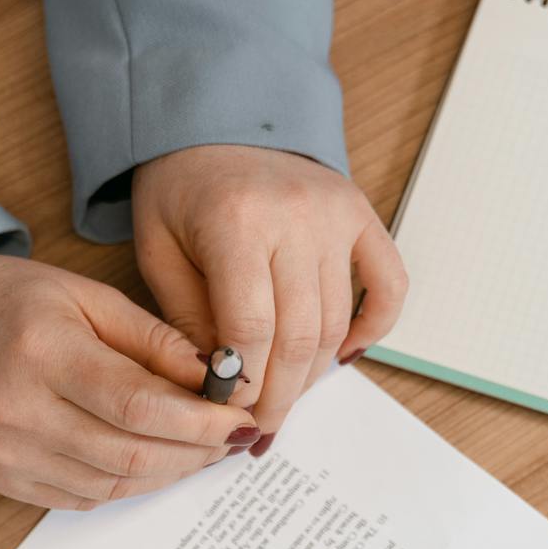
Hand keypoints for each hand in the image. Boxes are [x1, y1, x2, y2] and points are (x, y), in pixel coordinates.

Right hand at [0, 254, 260, 509]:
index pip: (138, 406)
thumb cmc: (11, 303)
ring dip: (168, 472)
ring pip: (111, 483)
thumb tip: (220, 381)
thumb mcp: (88, 298)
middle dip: (194, 452)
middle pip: (129, 453)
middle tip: (232, 439)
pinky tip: (153, 460)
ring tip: (201, 450)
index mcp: (42, 352)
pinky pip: (82, 497)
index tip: (241, 419)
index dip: (200, 421)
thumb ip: (155, 341)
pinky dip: (128, 482)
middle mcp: (16, 410)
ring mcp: (3, 452)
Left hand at [131, 145, 408, 450]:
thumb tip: (222, 388)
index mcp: (236, 221)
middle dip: (279, 394)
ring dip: (314, 374)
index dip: (242, 382)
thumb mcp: (159, 250)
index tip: (228, 413)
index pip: (250, 327)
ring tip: (286, 401)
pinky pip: (388, 284)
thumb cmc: (179, 190)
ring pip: (336, 321)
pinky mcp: (361, 215)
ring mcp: (335, 215)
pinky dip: (374, 327)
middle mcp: (295, 216)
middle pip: (298, 334)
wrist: (213, 120)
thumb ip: (188, 318)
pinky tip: (343, 357)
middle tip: (261, 428)